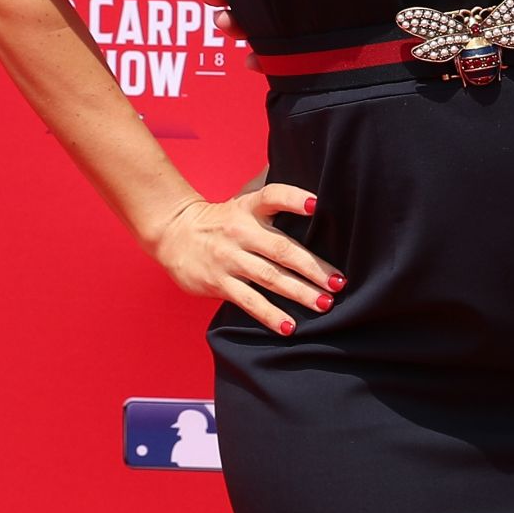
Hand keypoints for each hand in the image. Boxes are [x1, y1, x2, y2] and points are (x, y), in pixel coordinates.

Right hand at [150, 184, 341, 335]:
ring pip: (270, 278)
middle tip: (339, 282)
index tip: (316, 205)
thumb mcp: (244, 202)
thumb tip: (310, 186)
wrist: (174, 234)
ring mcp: (230, 259)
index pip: (273, 196)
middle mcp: (241, 232)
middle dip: (313, 267)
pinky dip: (270, 315)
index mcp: (249, 208)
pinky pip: (249, 301)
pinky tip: (289, 326)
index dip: (294, 199)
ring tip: (324, 304)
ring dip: (299, 293)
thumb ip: (274, 200)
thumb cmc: (222, 220)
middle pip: (282, 249)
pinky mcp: (219, 283)